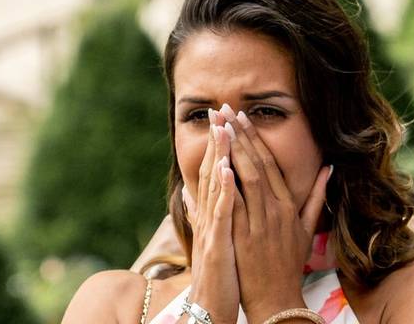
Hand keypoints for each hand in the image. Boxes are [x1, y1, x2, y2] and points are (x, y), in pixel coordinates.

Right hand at [185, 109, 240, 323]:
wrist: (211, 310)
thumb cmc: (218, 277)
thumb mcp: (210, 239)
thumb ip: (200, 214)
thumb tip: (187, 193)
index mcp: (212, 215)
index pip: (214, 172)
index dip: (218, 145)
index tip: (223, 117)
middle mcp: (209, 218)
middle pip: (211, 172)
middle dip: (217, 140)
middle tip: (219, 109)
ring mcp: (212, 230)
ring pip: (215, 187)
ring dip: (218, 156)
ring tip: (223, 128)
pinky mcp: (217, 245)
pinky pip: (221, 213)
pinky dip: (223, 190)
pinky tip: (226, 169)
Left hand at [218, 104, 330, 322]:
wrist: (278, 300)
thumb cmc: (289, 264)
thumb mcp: (307, 229)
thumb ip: (316, 197)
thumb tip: (328, 169)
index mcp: (287, 206)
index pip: (269, 163)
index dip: (254, 138)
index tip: (241, 116)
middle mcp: (275, 211)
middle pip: (256, 164)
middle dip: (239, 135)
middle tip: (224, 110)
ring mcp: (259, 224)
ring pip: (245, 179)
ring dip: (230, 150)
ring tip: (218, 126)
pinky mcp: (244, 238)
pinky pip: (234, 206)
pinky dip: (226, 184)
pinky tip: (217, 164)